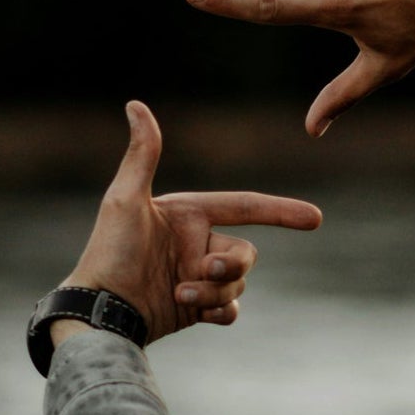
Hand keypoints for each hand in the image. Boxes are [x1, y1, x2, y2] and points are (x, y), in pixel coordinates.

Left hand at [56, 101, 322, 346]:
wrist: (99, 311)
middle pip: (246, 251)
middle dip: (232, 262)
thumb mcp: (125, 199)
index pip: (245, 207)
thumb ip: (142, 154)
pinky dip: (219, 310)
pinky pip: (230, 308)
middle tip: (205, 268)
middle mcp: (196, 243)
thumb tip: (135, 104)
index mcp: (188, 215)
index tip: (315, 219)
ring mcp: (198, 276)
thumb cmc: (109, 252)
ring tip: (181, 294)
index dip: (281, 211)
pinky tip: (196, 311)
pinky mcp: (196, 308)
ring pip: (238, 281)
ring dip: (215, 290)